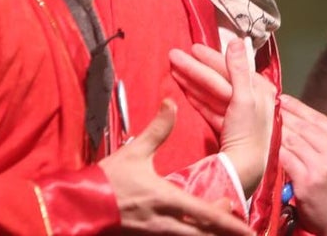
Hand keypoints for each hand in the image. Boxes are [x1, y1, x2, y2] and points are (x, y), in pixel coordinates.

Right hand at [98, 99, 253, 235]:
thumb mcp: (134, 152)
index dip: (229, 221)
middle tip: (243, 231)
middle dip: (224, 233)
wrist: (78, 205)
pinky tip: (194, 229)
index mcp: (167, 200)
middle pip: (203, 234)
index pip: (206, 214)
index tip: (248, 228)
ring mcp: (156, 233)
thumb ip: (157, 129)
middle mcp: (166, 222)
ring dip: (207, 235)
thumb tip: (172, 104)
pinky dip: (190, 234)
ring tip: (223, 231)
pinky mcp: (147, 235)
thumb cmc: (107, 181)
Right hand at [169, 39, 276, 196]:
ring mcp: (238, 114)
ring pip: (211, 92)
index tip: (192, 49)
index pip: (231, 68)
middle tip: (173, 56)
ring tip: (173, 70)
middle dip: (195, 68)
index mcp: (260, 90)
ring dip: (192, 80)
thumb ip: (239, 70)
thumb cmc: (248, 134)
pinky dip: (196, 98)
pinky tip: (183, 89)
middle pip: (219, 79)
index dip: (211, 58)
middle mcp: (251, 99)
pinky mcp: (226, 127)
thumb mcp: (245, 98)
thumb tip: (236, 41)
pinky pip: (209, 107)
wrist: (243, 170)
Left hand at [278, 94, 326, 235]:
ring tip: (263, 124)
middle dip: (284, 116)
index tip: (283, 99)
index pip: (319, 118)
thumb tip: (302, 118)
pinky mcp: (308, 180)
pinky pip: (285, 158)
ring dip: (276, 131)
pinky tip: (265, 145)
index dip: (299, 107)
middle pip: (304, 127)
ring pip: (292, 140)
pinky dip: (274, 150)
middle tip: (268, 106)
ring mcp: (324, 167)